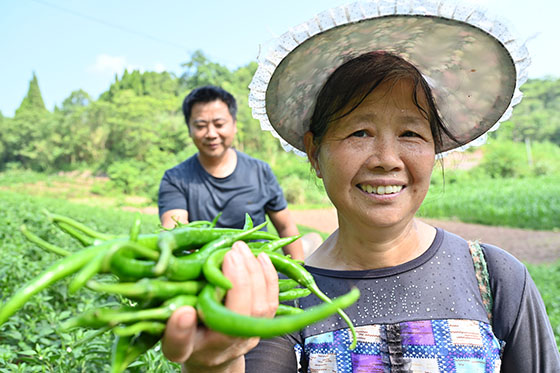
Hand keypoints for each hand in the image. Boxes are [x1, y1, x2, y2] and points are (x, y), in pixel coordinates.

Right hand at [161, 241, 278, 371]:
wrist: (216, 351)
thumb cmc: (192, 335)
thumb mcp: (173, 332)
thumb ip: (174, 325)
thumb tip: (182, 311)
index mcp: (195, 346)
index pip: (183, 342)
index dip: (181, 329)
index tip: (182, 311)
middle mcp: (225, 345)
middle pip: (236, 316)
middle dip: (237, 281)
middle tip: (229, 253)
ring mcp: (250, 334)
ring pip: (260, 306)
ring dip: (254, 272)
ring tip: (241, 249)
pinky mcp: (264, 322)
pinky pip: (272, 300)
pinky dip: (269, 276)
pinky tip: (261, 256)